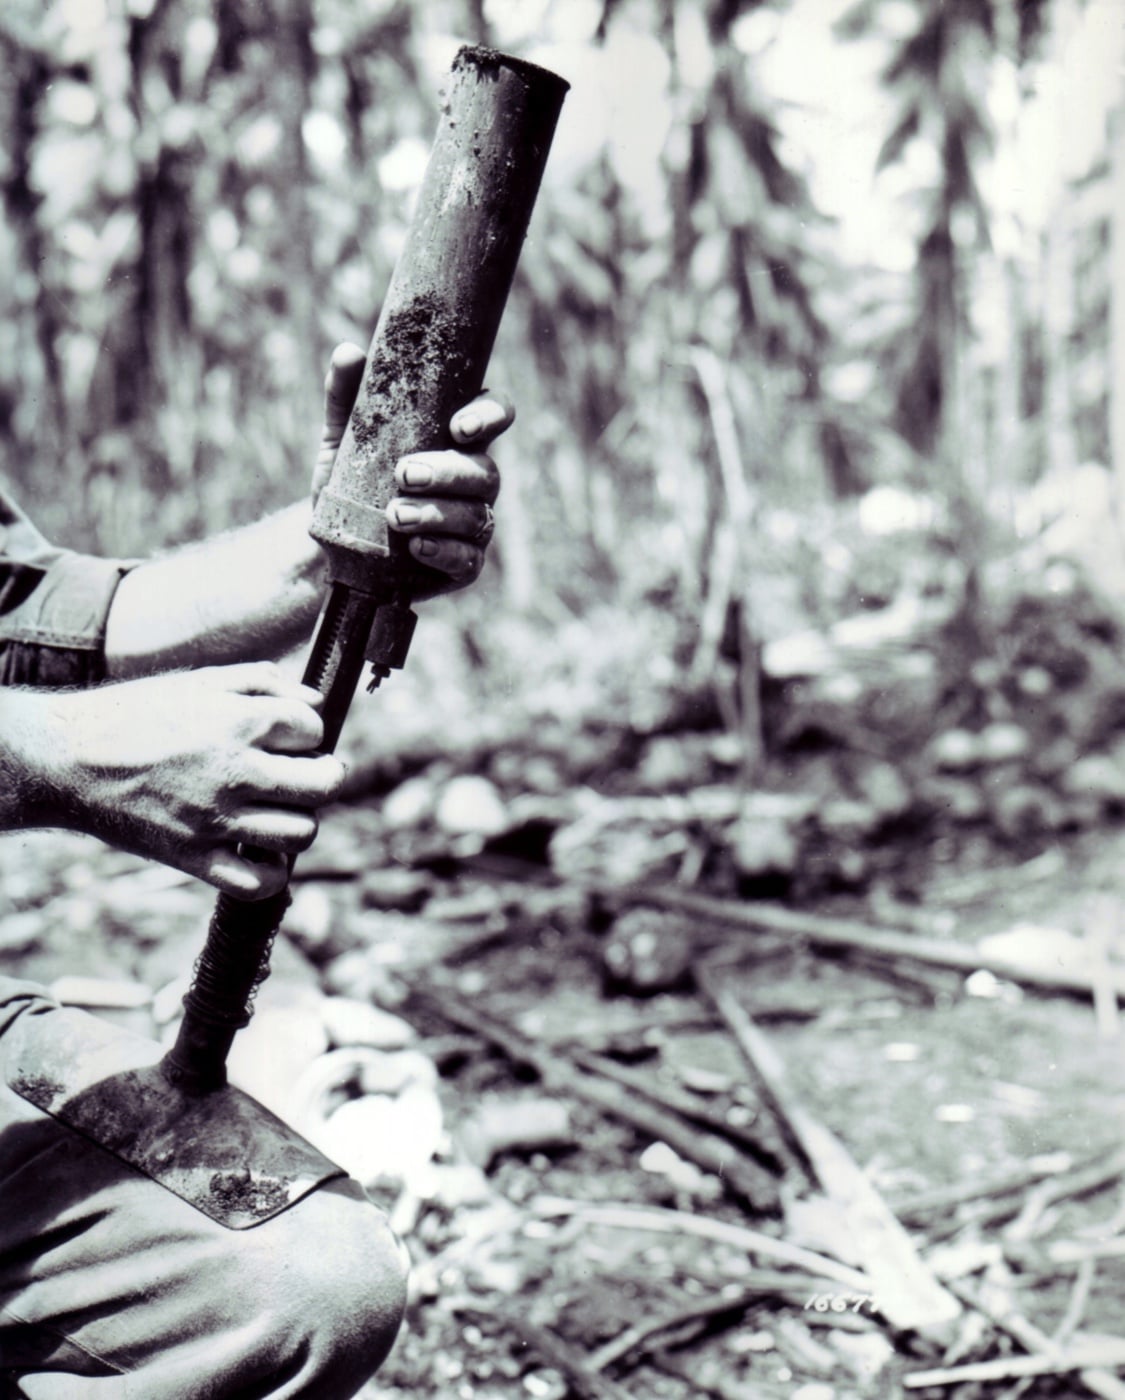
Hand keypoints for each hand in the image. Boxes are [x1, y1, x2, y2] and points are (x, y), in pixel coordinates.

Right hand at [44, 663, 343, 897]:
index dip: (310, 732)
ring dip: (300, 821)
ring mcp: (215, 819)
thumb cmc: (138, 714)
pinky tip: (261, 851)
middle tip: (306, 774)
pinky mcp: (193, 857)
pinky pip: (259, 883)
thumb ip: (264, 681)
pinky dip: (272, 873)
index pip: (314, 731)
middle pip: (324, 784)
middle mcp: (234, 771)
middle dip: (325, 776)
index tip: (292, 738)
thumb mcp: (201, 680)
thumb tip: (315, 703)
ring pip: (301, 833)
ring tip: (278, 810)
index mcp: (239, 721)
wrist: (69, 759)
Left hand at [313, 342, 512, 597]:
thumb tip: (350, 353)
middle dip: (447, 472)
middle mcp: (473, 478)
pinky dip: (443, 552)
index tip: (458, 426)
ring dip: (437, 514)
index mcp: (456, 438)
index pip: (495, 415)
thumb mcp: (342, 437)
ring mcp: (472, 523)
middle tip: (404, 474)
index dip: (489, 416)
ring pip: (476, 515)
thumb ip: (347, 397)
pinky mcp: (463, 562)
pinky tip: (416, 547)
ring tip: (395, 516)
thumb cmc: (350, 481)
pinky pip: (468, 559)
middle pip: (486, 470)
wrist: (333, 544)